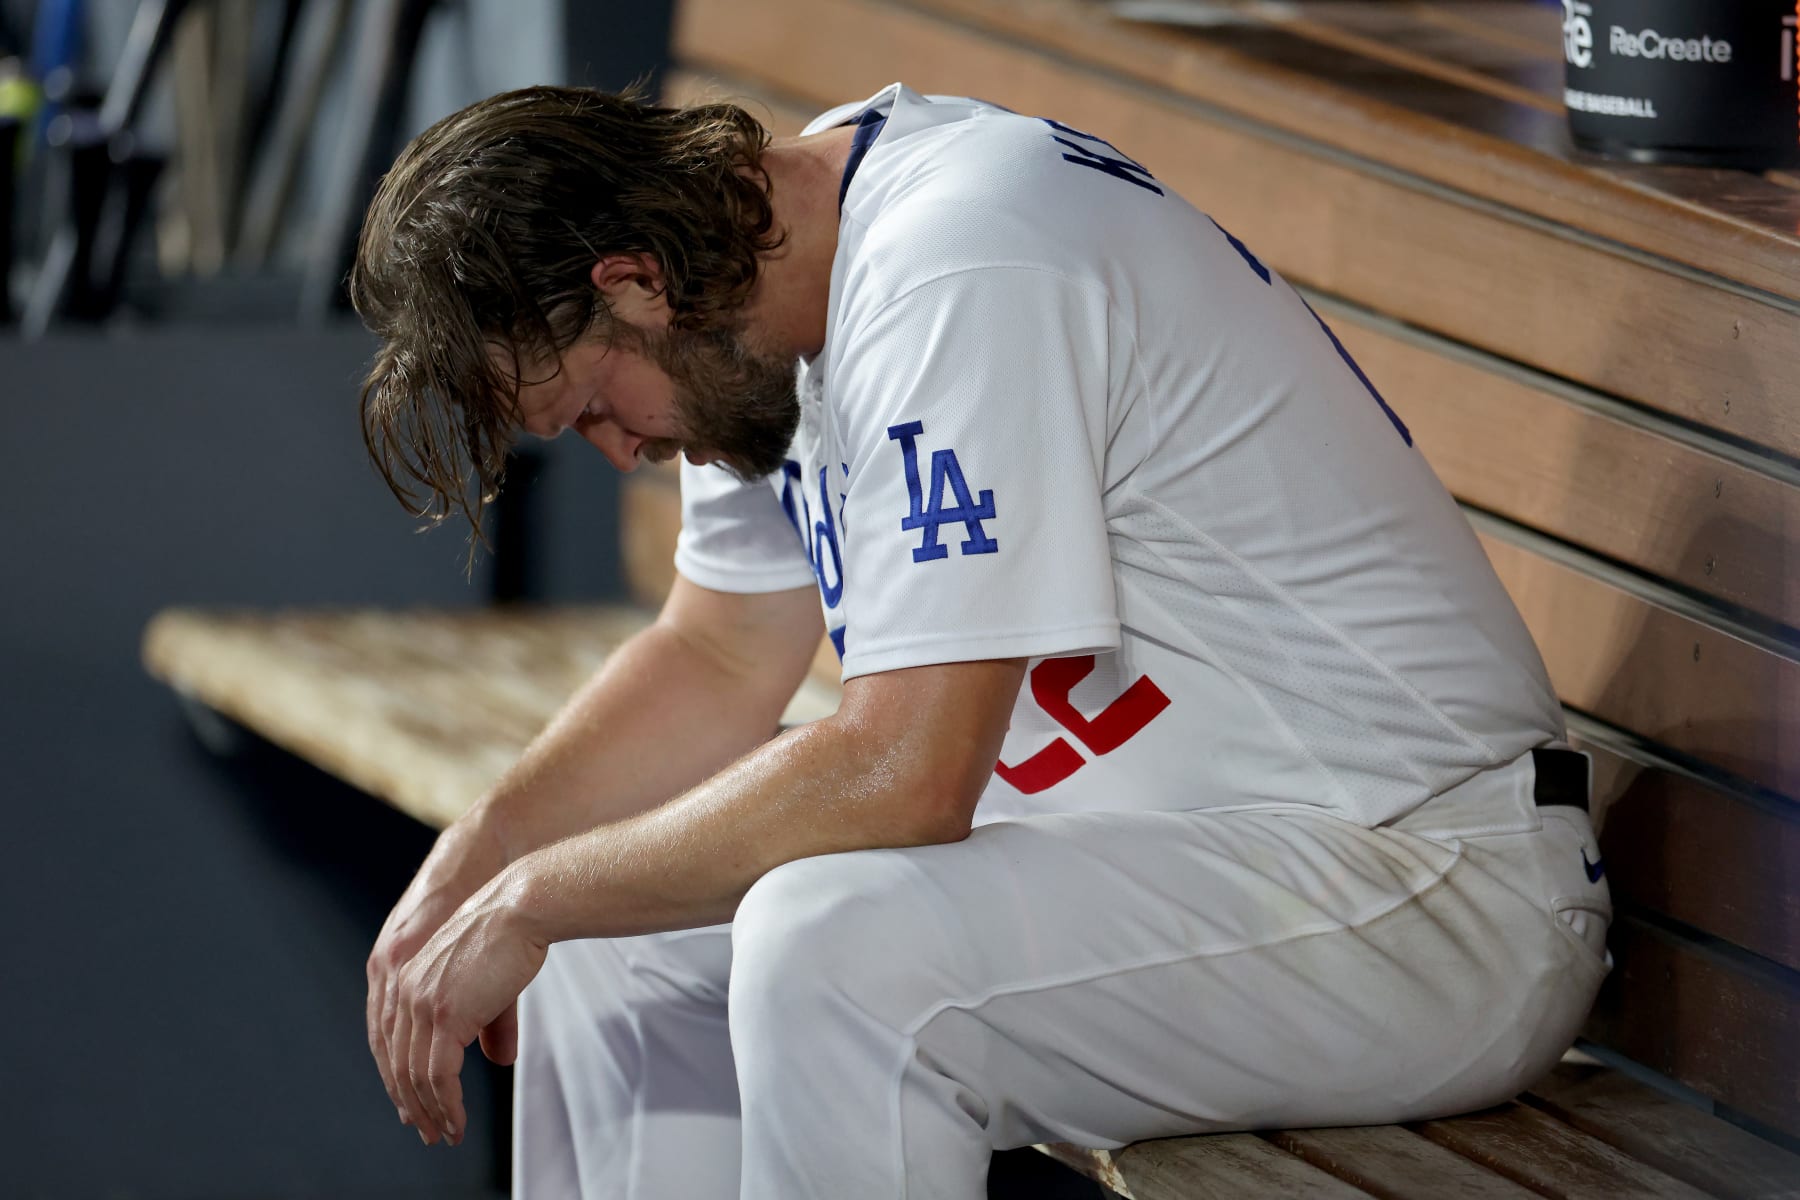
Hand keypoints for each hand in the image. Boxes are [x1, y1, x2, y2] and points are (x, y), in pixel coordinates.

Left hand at [382, 871, 547, 1145]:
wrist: (520, 907)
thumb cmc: (512, 934)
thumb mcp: (488, 981)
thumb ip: (486, 1023)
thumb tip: (498, 1059)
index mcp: (407, 979)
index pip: (391, 1042)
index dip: (400, 1080)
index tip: (415, 1107)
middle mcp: (405, 992)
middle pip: (396, 1064)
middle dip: (412, 1104)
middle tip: (429, 1131)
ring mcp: (422, 1003)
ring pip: (414, 1076)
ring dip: (430, 1111)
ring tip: (447, 1132)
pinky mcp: (445, 1015)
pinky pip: (437, 1075)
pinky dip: (446, 1103)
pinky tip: (457, 1119)